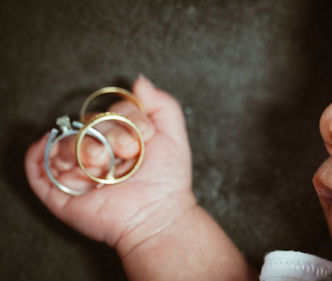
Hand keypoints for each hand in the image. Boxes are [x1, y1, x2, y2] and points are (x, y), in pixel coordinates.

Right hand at [25, 76, 195, 254]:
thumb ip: (162, 104)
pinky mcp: (62, 190)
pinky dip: (39, 151)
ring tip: (104, 164)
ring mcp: (78, 169)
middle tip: (129, 152)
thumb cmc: (168, 178)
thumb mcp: (173, 134)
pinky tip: (57, 148)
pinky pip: (37, 164)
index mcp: (117, 138)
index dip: (126, 116)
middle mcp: (96, 151)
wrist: (159, 213)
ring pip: (64, 141)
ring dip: (85, 147)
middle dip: (109, 134)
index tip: (146, 135)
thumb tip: (139, 82)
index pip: (109, 111)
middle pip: (86, 124)